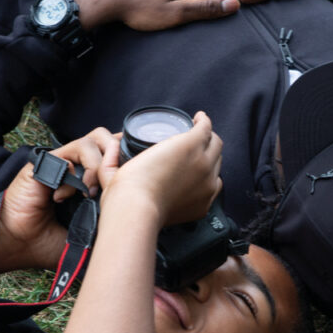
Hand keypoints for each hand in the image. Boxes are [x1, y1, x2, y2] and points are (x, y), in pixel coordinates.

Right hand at [0, 127, 121, 272]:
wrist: (16, 245)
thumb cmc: (45, 243)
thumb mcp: (85, 236)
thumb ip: (105, 224)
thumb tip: (134, 228)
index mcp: (84, 180)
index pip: (112, 155)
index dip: (124, 160)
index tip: (132, 178)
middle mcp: (73, 167)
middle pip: (105, 139)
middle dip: (116, 156)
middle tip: (114, 182)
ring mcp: (59, 163)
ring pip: (91, 141)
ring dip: (98, 165)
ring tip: (90, 191)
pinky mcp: (45, 162)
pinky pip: (72, 151)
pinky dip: (79, 170)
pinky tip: (72, 192)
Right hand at [99, 110, 223, 227]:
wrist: (135, 211)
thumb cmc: (129, 185)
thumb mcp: (124, 158)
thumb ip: (122, 149)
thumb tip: (114, 146)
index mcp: (189, 145)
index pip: (206, 128)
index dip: (202, 122)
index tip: (197, 120)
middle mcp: (203, 163)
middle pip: (216, 145)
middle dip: (208, 139)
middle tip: (197, 140)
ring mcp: (207, 185)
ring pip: (217, 166)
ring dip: (209, 160)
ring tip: (196, 162)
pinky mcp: (204, 204)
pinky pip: (214, 188)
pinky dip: (208, 181)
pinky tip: (197, 180)